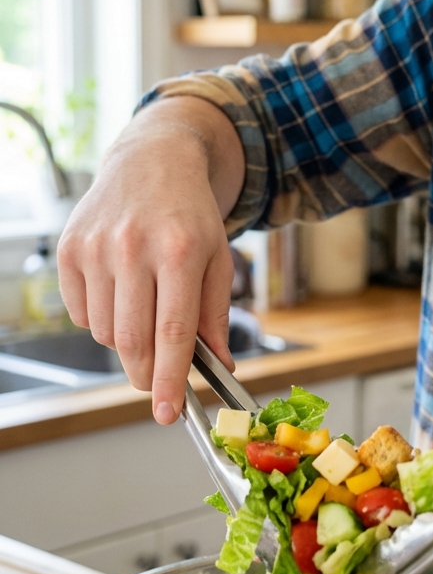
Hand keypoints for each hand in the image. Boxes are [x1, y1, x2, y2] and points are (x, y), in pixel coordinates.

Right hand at [57, 98, 244, 423]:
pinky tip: (120, 292)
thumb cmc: (191, 215)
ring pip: (106, 333)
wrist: (153, 161)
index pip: (173, 332)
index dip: (170, 379)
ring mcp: (97, 248)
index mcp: (180, 251)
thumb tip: (221, 365)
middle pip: (134, 341)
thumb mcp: (218, 259)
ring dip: (127, 341)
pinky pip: (82, 313)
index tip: (168, 413)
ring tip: (144, 311)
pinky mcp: (69, 249)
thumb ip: (216, 315)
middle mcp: (134, 248)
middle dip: (145, 374)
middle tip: (155, 385)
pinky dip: (102, 318)